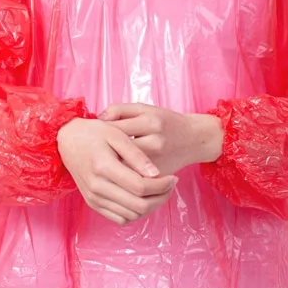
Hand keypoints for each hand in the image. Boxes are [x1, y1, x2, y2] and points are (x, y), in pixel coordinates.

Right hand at [57, 117, 178, 225]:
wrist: (67, 140)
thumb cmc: (94, 133)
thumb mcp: (117, 135)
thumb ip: (137, 155)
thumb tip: (156, 174)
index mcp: (103, 167)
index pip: (141, 187)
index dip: (162, 186)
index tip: (172, 177)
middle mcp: (97, 187)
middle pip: (139, 206)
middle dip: (161, 197)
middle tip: (171, 185)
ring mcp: (94, 198)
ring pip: (132, 215)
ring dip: (151, 206)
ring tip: (160, 190)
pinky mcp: (93, 204)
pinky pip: (120, 218)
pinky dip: (137, 212)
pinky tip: (144, 197)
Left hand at [97, 104, 224, 176]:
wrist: (194, 139)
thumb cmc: (165, 122)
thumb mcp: (145, 108)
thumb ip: (120, 110)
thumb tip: (99, 119)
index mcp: (150, 121)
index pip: (116, 128)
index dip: (101, 134)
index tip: (94, 136)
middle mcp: (155, 141)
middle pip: (119, 151)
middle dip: (104, 153)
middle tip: (94, 153)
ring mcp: (158, 161)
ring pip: (126, 168)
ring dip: (111, 167)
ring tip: (102, 164)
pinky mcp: (159, 176)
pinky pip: (136, 179)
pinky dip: (123, 177)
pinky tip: (115, 174)